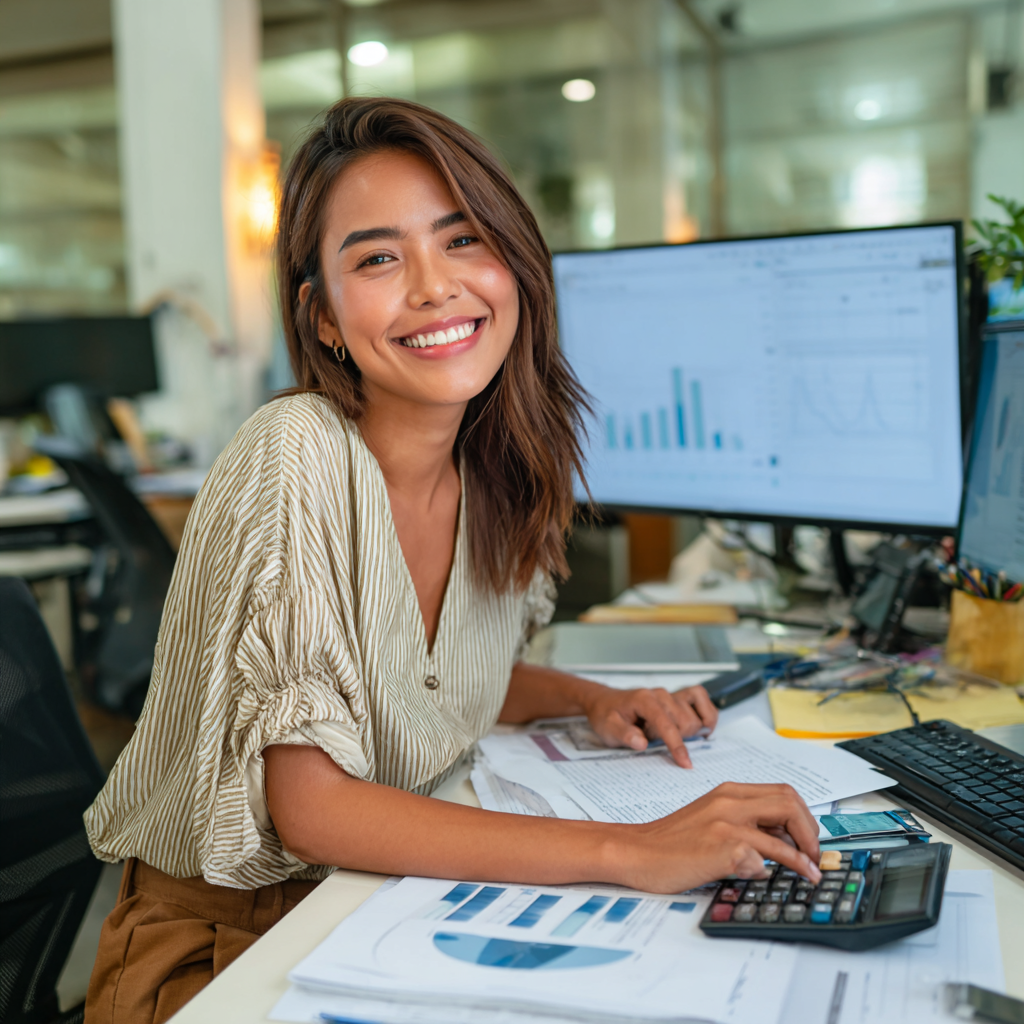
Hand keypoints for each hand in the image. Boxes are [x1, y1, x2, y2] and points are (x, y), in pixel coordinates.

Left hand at [578, 682, 717, 766]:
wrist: (605, 702)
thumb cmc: (607, 715)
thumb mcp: (608, 728)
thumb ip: (624, 734)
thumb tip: (641, 743)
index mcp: (644, 700)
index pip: (667, 723)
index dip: (676, 745)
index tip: (685, 763)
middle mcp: (661, 694)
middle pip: (686, 723)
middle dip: (674, 738)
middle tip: (652, 737)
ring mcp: (671, 694)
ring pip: (695, 718)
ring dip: (684, 732)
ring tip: (662, 732)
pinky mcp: (678, 696)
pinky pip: (702, 699)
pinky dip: (705, 714)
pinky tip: (696, 727)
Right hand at [610, 782, 821, 892]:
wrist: (636, 851)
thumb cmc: (671, 840)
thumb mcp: (710, 817)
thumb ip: (743, 820)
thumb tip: (782, 838)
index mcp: (728, 792)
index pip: (783, 793)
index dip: (804, 816)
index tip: (808, 838)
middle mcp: (729, 802)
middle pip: (790, 803)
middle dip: (811, 831)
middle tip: (813, 853)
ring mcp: (725, 825)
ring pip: (782, 835)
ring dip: (804, 858)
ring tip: (810, 873)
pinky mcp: (720, 850)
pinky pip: (761, 860)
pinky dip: (773, 871)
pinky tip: (768, 879)